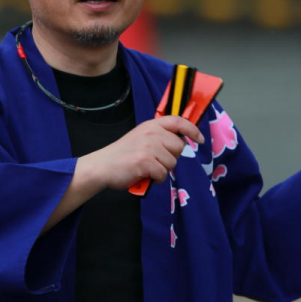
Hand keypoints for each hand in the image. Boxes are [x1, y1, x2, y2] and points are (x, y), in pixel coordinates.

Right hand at [85, 115, 204, 190]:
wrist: (101, 166)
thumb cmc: (122, 155)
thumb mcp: (140, 137)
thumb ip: (158, 136)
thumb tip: (180, 142)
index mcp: (150, 125)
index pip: (178, 121)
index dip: (192, 130)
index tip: (199, 139)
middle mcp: (151, 133)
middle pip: (179, 147)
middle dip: (171, 158)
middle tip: (155, 161)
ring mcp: (148, 147)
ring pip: (172, 163)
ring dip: (162, 171)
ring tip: (147, 169)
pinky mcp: (145, 162)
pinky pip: (163, 174)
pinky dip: (155, 179)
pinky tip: (144, 176)